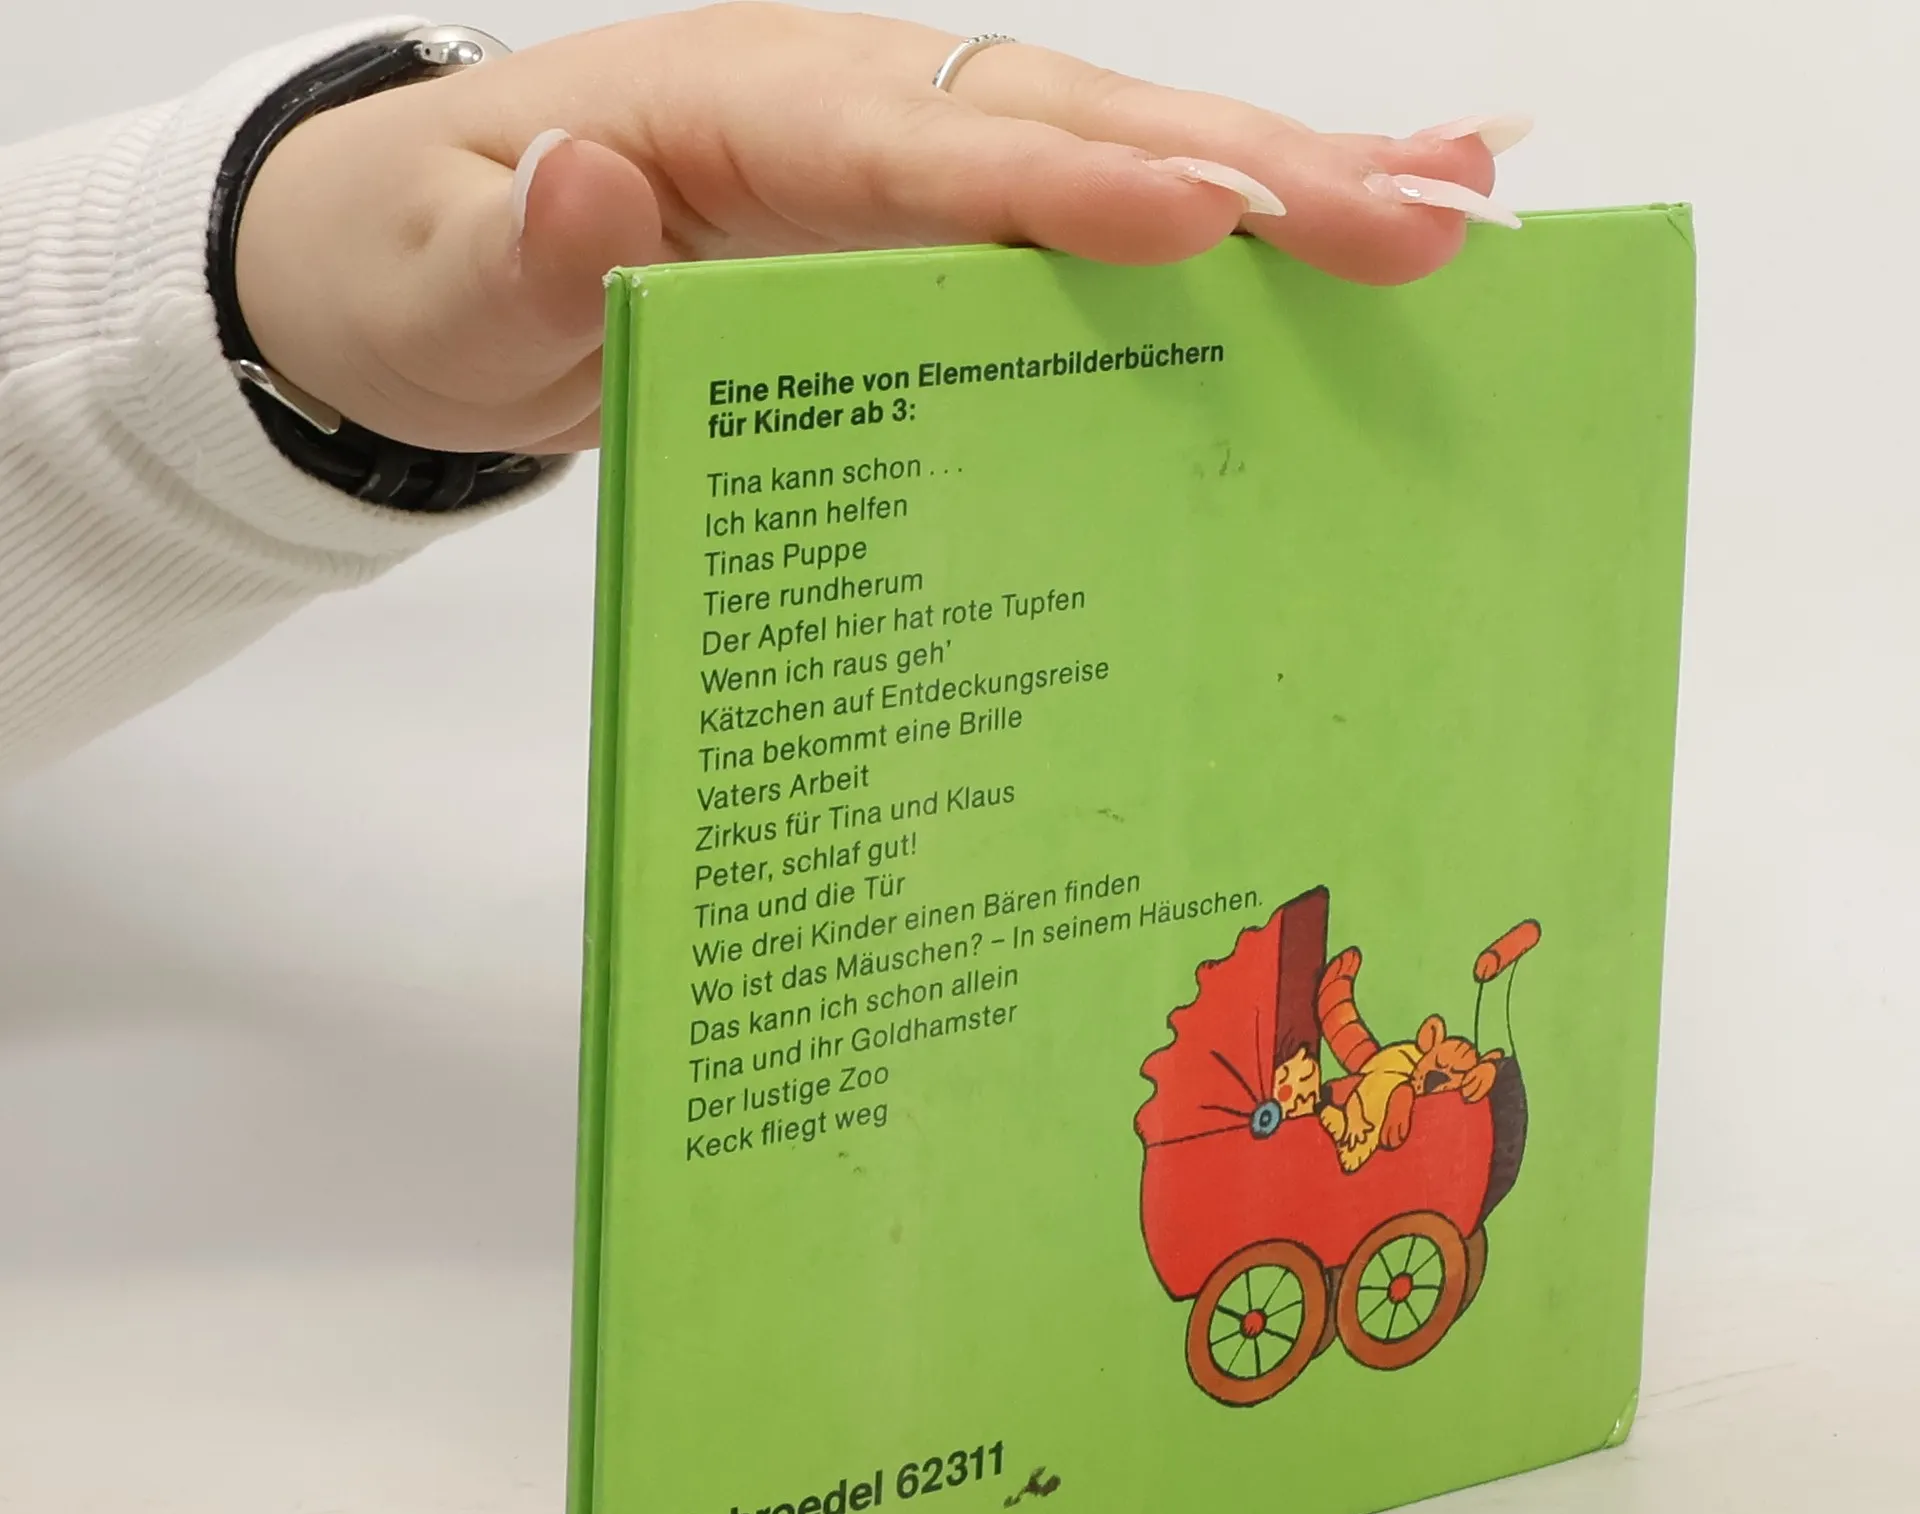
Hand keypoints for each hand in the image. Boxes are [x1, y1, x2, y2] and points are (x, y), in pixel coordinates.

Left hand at [235, 4, 1524, 455]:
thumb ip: (515, 252)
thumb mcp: (435, 280)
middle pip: (1076, 127)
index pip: (927, 147)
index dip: (1069, 186)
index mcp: (744, 112)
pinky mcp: (933, 222)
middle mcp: (858, 108)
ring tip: (1456, 210)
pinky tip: (1347, 227)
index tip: (1209, 218)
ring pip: (1118, 151)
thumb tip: (591, 185)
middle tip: (1426, 221)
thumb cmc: (435, 267)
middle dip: (1254, 175)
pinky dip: (1227, 219)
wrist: (438, 260)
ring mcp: (909, 157)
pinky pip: (1092, 211)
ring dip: (1289, 184)